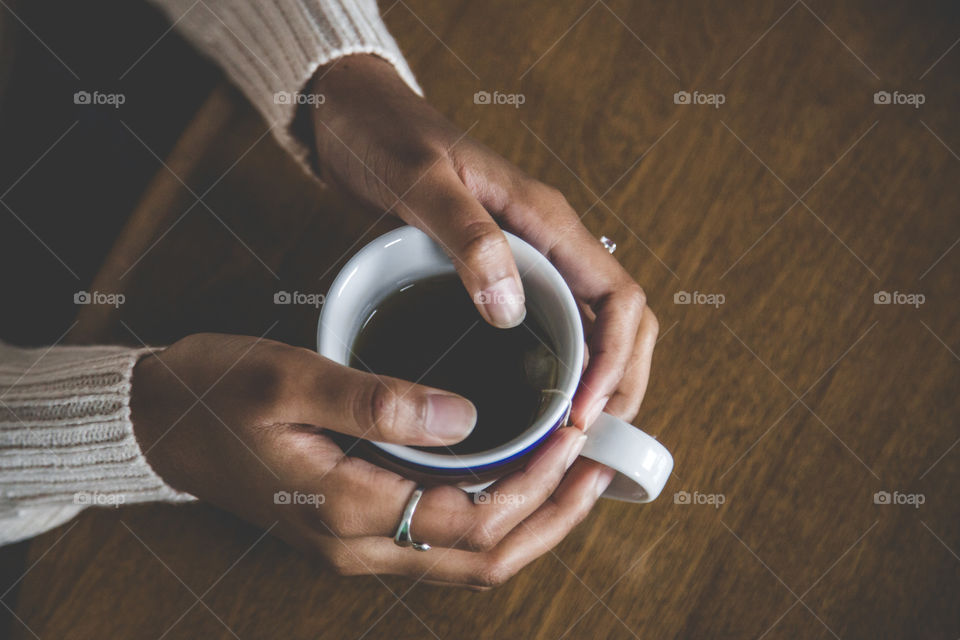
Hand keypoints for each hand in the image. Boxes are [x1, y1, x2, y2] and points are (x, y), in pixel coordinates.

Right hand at [131, 333, 614, 587]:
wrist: (162, 423)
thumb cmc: (217, 395)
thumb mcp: (291, 379)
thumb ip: (378, 402)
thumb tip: (469, 419)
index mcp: (345, 512)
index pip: (471, 523)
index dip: (536, 487)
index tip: (575, 435)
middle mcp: (359, 544)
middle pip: (483, 559)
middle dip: (553, 517)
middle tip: (600, 466)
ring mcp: (358, 543)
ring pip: (468, 558)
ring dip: (531, 521)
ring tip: (576, 473)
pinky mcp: (358, 525)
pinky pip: (444, 538)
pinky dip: (495, 514)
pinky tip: (517, 473)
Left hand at [309, 55, 658, 428]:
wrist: (358, 117)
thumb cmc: (386, 138)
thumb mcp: (420, 182)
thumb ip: (468, 236)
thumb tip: (510, 309)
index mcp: (546, 220)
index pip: (620, 297)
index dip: (617, 359)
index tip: (584, 412)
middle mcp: (551, 242)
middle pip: (622, 320)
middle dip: (620, 383)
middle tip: (588, 441)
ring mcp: (531, 258)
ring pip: (594, 326)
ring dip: (597, 381)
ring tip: (570, 435)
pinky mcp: (505, 272)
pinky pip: (554, 324)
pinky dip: (561, 367)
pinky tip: (534, 400)